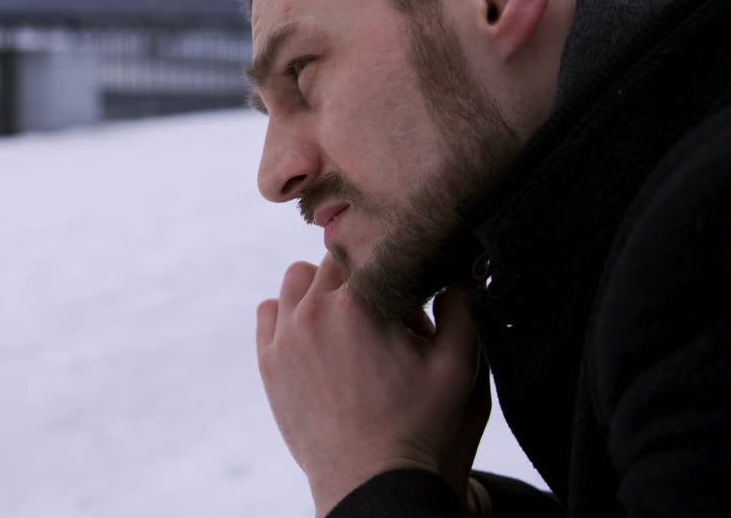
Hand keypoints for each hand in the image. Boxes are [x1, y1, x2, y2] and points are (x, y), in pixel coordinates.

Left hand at [255, 255, 488, 515]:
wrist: (371, 479)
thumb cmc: (418, 424)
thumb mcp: (456, 366)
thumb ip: (462, 308)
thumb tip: (462, 270)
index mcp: (359, 304)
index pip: (370, 250)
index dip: (392, 267)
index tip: (404, 293)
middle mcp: (314, 312)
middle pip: (333, 261)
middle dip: (360, 278)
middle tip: (385, 316)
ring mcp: (285, 337)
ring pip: (297, 280)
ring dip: (321, 289)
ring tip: (350, 322)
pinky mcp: (268, 361)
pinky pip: (270, 312)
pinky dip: (290, 314)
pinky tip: (318, 336)